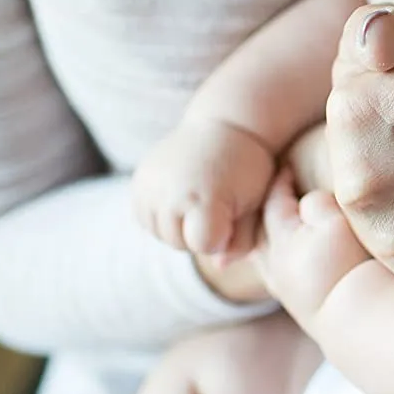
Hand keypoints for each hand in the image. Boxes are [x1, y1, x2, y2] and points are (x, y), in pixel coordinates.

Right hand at [132, 117, 275, 258]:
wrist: (224, 125)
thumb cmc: (248, 169)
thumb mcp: (256, 204)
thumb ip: (241, 241)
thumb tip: (220, 267)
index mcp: (204, 199)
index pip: (203, 245)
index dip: (222, 236)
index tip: (233, 214)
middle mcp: (171, 193)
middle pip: (180, 243)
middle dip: (200, 234)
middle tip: (219, 205)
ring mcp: (149, 186)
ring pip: (160, 233)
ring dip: (180, 226)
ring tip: (200, 200)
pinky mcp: (138, 182)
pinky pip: (146, 218)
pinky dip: (163, 215)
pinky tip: (182, 198)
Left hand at [249, 187, 370, 327]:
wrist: (358, 320)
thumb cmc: (346, 266)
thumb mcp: (334, 222)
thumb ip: (317, 203)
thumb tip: (311, 202)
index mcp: (280, 240)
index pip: (274, 203)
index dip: (281, 182)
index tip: (288, 166)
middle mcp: (275, 266)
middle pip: (263, 232)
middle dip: (269, 212)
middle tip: (279, 196)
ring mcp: (287, 290)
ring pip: (269, 258)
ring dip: (274, 241)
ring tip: (285, 231)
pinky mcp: (303, 309)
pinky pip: (283, 278)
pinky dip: (286, 264)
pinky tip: (298, 265)